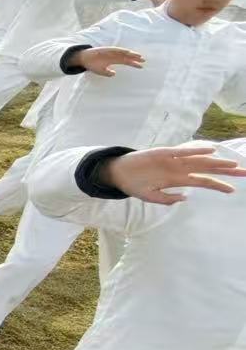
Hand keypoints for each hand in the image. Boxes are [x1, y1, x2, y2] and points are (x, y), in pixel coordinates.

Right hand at [75, 46, 143, 76]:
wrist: (84, 59)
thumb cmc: (92, 65)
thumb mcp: (101, 71)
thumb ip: (108, 73)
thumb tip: (114, 74)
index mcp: (114, 61)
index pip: (126, 62)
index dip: (134, 64)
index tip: (141, 67)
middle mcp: (114, 55)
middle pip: (127, 57)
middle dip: (135, 58)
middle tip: (144, 60)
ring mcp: (111, 52)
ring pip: (124, 52)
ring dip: (131, 54)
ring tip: (138, 56)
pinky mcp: (107, 49)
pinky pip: (116, 50)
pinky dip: (122, 51)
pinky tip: (128, 52)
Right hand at [102, 143, 245, 204]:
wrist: (117, 173)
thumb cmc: (134, 184)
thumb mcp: (151, 197)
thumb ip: (167, 199)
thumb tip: (185, 198)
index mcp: (178, 180)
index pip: (204, 182)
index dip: (219, 185)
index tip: (233, 190)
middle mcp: (180, 168)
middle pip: (208, 169)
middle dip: (227, 171)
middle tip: (245, 172)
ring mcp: (173, 160)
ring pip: (200, 160)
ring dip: (217, 162)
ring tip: (233, 164)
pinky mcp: (163, 153)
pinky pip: (183, 152)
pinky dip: (196, 150)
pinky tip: (210, 150)